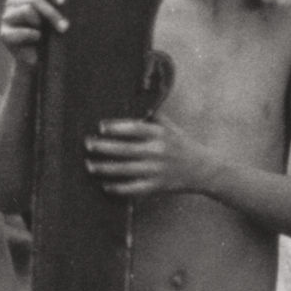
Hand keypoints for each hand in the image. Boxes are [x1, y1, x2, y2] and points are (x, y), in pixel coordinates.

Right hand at [0, 0, 66, 65]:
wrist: (34, 61)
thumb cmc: (45, 37)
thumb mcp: (51, 20)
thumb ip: (53, 8)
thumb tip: (62, 1)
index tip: (63, 2)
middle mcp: (13, 3)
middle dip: (51, 13)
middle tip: (65, 27)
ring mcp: (6, 17)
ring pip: (26, 9)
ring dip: (40, 22)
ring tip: (43, 33)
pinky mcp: (4, 34)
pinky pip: (22, 29)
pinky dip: (33, 34)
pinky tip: (36, 39)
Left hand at [85, 116, 207, 200]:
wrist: (203, 169)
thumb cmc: (181, 144)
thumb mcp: (170, 127)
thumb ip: (151, 117)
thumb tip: (130, 102)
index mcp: (160, 134)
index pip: (135, 128)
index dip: (117, 127)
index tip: (100, 127)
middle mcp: (158, 151)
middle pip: (126, 150)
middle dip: (104, 147)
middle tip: (87, 144)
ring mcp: (157, 170)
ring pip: (126, 170)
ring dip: (105, 168)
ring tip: (89, 165)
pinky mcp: (157, 186)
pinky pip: (134, 189)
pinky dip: (118, 188)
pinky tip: (105, 186)